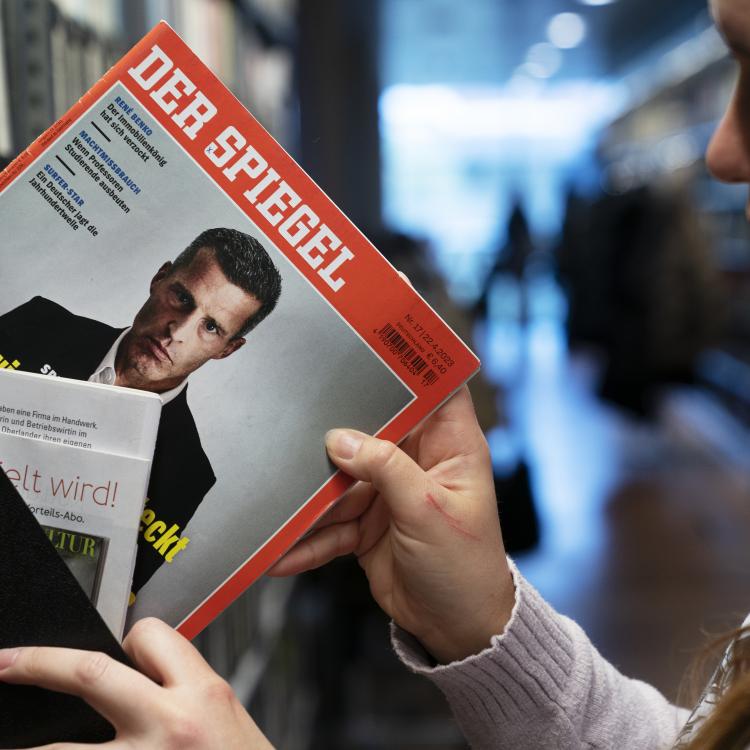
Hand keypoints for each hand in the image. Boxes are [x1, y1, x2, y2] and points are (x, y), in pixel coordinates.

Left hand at [0, 618, 273, 748]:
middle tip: (6, 663)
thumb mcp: (226, 717)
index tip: (113, 647)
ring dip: (28, 747)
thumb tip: (140, 678)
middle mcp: (170, 725)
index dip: (128, 637)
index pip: (150, 636)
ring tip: (8, 741)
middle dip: (38, 663)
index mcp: (203, 694)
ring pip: (62, 749)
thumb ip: (185, 692)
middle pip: (89, 675)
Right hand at [270, 386, 514, 663]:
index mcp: (449, 446)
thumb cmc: (465, 568)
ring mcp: (388, 491)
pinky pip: (331, 522)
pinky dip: (310, 538)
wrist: (456, 627)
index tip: (371, 343)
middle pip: (373, 428)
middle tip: (297, 416)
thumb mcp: (428, 512)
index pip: (435, 388)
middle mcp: (417, 461)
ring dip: (313, 496)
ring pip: (342, 478)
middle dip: (337, 428)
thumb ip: (386, 471)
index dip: (411, 362)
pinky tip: (283, 551)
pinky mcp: (366, 523)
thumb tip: (340, 440)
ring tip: (276, 500)